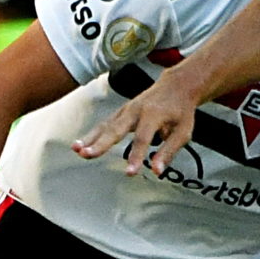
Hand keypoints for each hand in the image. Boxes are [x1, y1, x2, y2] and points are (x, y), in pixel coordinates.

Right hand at [73, 71, 201, 176]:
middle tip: (87, 154)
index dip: (136, 156)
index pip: (142, 138)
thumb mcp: (183, 132)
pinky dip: (92, 135)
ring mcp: (125, 110)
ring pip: (105, 125)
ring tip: (77, 150)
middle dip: (100, 143)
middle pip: (115, 129)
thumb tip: (157, 171)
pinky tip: (80, 145)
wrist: (176, 86)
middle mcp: (136, 110)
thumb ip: (168, 152)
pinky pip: (104, 124)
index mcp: (153, 115)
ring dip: (90, 138)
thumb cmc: (180, 111)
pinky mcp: (120, 112)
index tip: (130, 172)